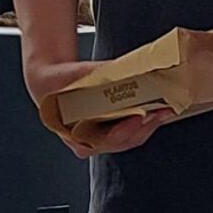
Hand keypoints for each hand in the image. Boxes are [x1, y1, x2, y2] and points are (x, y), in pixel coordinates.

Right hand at [22, 51, 168, 156]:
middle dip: (146, 126)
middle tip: (163, 112)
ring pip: (129, 139)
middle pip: (124, 141)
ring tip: (165, 111)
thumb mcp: (76, 77)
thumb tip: (126, 68)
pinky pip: (128, 133)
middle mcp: (88, 144)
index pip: (108, 139)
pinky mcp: (108, 134)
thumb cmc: (58, 84)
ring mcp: (99, 141)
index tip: (142, 115)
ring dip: (148, 125)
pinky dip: (142, 123)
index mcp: (77, 137)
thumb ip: (100, 74)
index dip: (128, 128)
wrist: (47, 85)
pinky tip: (155, 112)